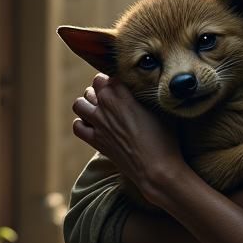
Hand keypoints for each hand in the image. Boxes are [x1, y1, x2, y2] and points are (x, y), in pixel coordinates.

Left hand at [71, 73, 187, 201]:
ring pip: (79, 103)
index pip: (111, 74)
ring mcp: (98, 123)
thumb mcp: (161, 108)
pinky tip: (93, 124)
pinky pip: (77, 126)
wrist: (156, 168)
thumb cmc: (164, 138)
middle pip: (95, 84)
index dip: (118, 78)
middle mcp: (106, 105)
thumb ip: (148, 94)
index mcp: (122, 93)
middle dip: (103, 86)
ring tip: (100, 107)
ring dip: (88, 102)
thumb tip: (149, 85)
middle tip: (114, 94)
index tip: (126, 83)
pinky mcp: (95, 141)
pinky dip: (82, 123)